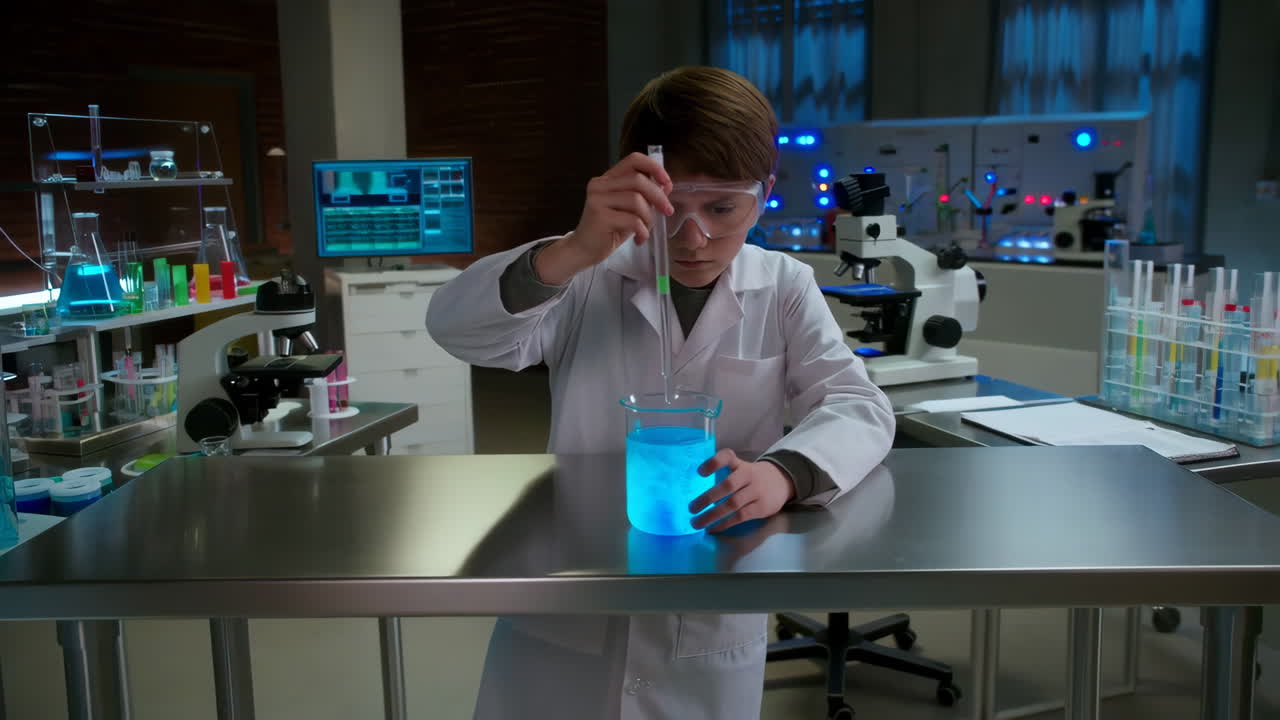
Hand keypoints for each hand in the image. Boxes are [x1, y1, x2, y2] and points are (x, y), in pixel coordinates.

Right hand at [535, 152, 673, 284]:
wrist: (584, 250)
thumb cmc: (609, 230)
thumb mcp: (630, 210)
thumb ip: (645, 196)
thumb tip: (666, 185)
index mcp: (608, 179)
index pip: (633, 160)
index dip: (654, 167)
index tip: (667, 182)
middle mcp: (600, 185)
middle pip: (638, 180)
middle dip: (658, 196)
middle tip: (667, 211)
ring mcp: (597, 199)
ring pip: (636, 200)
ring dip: (648, 218)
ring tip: (644, 231)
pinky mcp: (599, 217)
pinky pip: (632, 220)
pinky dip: (642, 231)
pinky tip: (639, 239)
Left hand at [688, 450, 796, 532]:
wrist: (782, 481)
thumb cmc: (752, 477)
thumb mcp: (742, 468)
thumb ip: (723, 475)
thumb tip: (695, 492)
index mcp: (741, 464)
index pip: (727, 457)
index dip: (713, 463)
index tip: (699, 472)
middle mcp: (749, 476)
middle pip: (728, 485)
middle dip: (707, 498)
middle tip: (691, 508)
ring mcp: (756, 492)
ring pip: (732, 504)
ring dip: (712, 515)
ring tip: (696, 523)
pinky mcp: (761, 508)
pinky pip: (740, 516)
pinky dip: (724, 523)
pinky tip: (712, 528)